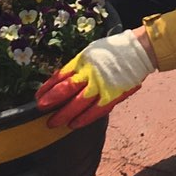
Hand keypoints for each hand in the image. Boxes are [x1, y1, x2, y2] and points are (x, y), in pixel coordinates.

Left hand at [35, 29, 156, 128]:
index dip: (48, 87)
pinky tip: (74, 124)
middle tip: (41, 109)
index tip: (38, 96)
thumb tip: (60, 80)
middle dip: (52, 101)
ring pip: (79, 103)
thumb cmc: (111, 52)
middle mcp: (90, 73)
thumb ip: (76, 67)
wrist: (137, 51)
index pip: (60, 75)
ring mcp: (101, 85)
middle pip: (66, 90)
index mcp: (82, 60)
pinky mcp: (113, 95)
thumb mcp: (89, 54)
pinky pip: (95, 110)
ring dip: (64, 114)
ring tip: (53, 122)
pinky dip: (84, 118)